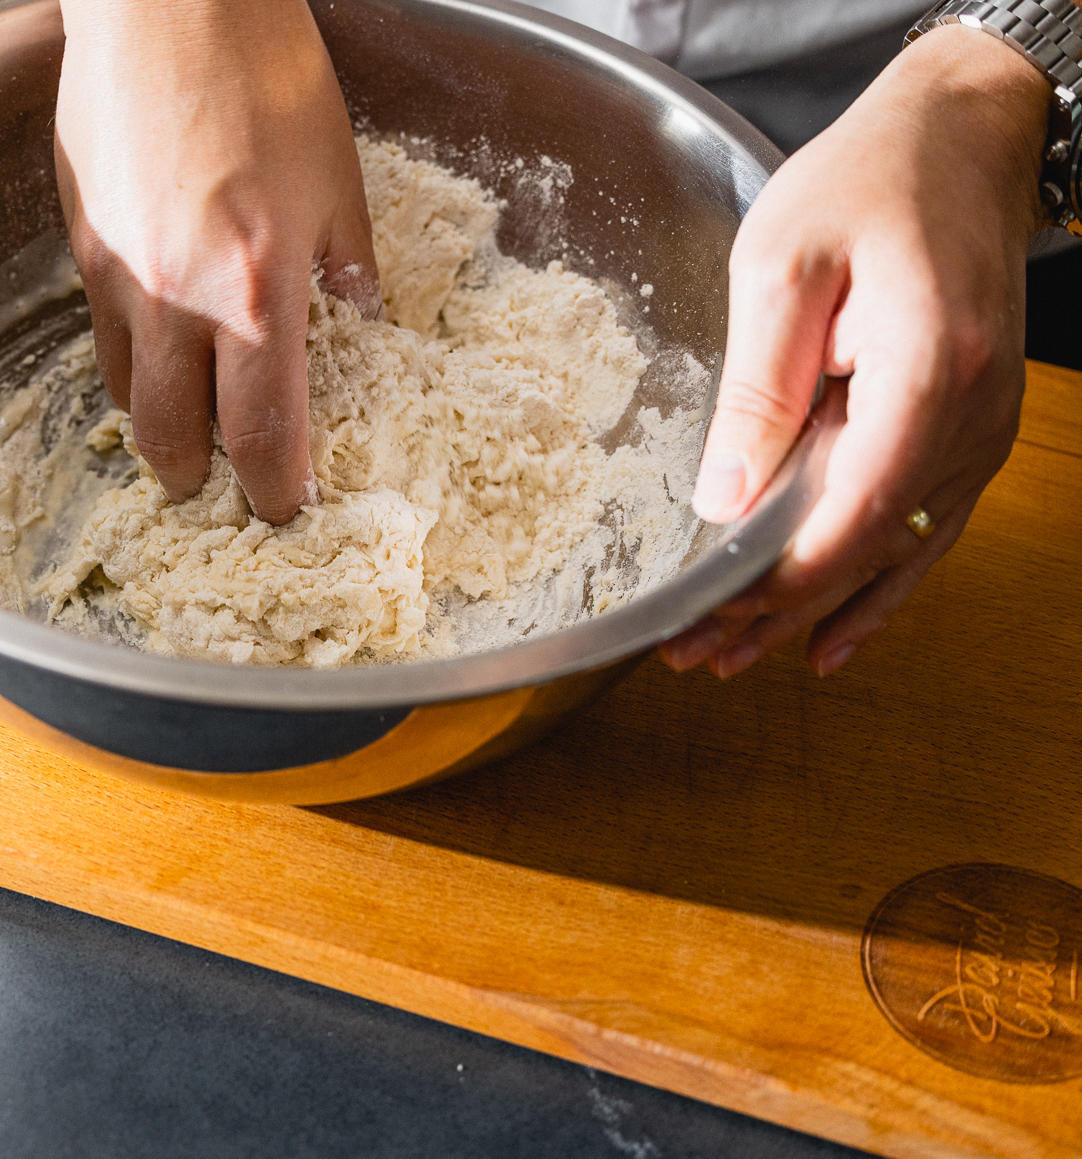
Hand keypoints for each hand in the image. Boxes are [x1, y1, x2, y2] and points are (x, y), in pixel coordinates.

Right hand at [54, 0, 379, 523]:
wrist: (168, 3)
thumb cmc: (264, 76)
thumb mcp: (338, 180)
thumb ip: (346, 266)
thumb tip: (359, 318)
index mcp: (257, 294)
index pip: (262, 432)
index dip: (274, 487)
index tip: (285, 506)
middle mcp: (178, 302)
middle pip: (172, 440)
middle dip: (198, 477)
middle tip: (222, 481)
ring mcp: (119, 276)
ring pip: (126, 393)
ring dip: (158, 421)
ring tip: (187, 415)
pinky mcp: (82, 245)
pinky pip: (104, 331)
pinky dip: (133, 356)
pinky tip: (160, 337)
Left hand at [660, 25, 1051, 678]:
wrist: (965, 132)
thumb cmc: (871, 178)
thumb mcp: (784, 266)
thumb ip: (758, 388)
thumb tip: (723, 497)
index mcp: (927, 374)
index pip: (849, 515)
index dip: (777, 583)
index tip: (708, 619)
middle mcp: (970, 418)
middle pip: (867, 550)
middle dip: (774, 614)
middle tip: (692, 655)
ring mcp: (979, 428)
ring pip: (893, 553)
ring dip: (812, 613)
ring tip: (734, 659)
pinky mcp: (968, 427)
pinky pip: (923, 531)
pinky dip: (876, 591)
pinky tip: (832, 640)